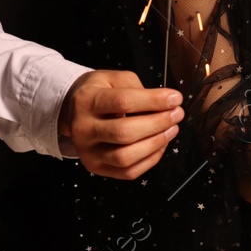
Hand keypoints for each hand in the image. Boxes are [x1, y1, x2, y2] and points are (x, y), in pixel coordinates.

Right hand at [59, 70, 182, 179]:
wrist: (74, 110)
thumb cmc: (98, 93)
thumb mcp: (113, 78)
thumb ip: (137, 88)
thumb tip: (164, 103)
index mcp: (86, 101)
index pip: (124, 102)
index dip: (154, 101)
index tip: (174, 98)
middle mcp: (83, 129)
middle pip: (125, 132)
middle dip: (158, 124)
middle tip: (177, 114)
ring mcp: (88, 152)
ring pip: (126, 157)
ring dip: (156, 144)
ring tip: (172, 129)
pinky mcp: (96, 167)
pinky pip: (128, 172)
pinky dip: (150, 160)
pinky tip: (160, 145)